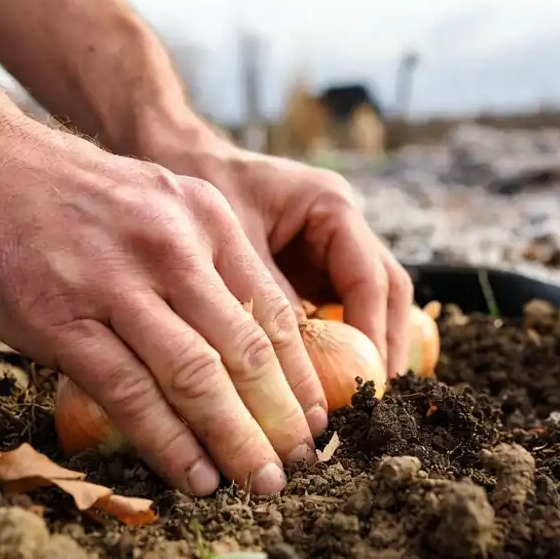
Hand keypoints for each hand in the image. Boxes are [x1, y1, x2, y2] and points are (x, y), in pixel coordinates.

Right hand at [0, 122, 328, 495]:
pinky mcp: (63, 321)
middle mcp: (172, 248)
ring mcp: (117, 285)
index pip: (273, 311)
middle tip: (306, 465)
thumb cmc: (68, 193)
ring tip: (263, 484)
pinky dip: (171, 444)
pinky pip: (131, 395)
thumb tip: (243, 341)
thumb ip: (201, 261)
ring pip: (198, 378)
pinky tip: (196, 477)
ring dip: (238, 441)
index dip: (303, 375)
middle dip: (283, 418)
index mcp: (204, 219)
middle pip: (247, 350)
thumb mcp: (157, 201)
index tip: (319, 420)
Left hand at [144, 132, 414, 376]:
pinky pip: (335, 312)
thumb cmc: (200, 184)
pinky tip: (324, 386)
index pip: (371, 278)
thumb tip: (292, 366)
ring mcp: (330, 249)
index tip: (367, 381)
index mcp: (332, 206)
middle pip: (385, 294)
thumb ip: (266, 297)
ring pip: (367, 306)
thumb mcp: (231, 242)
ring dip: (364, 352)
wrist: (175, 156)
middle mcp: (342, 226)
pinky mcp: (311, 270)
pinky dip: (335, 347)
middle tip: (374, 401)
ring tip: (356, 402)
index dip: (374, 334)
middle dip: (383, 348)